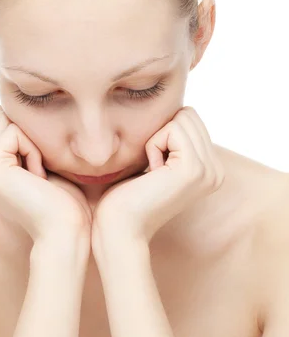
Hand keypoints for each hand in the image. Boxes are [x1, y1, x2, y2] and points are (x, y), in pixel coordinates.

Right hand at [0, 105, 91, 245]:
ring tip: (39, 173)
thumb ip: (28, 137)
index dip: (31, 131)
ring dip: (33, 142)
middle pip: (3, 115)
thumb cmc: (64, 199)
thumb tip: (31, 103)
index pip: (4, 119)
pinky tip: (38, 177)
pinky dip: (33, 149)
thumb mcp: (43, 161)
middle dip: (30, 133)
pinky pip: (14, 132)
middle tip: (41, 170)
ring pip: (8, 120)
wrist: (67, 230)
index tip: (43, 166)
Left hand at [91, 106, 224, 248]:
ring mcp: (209, 170)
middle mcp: (216, 170)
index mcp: (211, 169)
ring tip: (153, 171)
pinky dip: (153, 145)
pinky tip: (151, 172)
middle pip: (188, 114)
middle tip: (153, 168)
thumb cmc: (128, 194)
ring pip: (181, 118)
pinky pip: (171, 129)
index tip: (156, 166)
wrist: (120, 227)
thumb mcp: (158, 160)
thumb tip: (177, 109)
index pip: (191, 118)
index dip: (164, 133)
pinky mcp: (194, 168)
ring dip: (156, 140)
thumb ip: (174, 139)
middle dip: (162, 133)